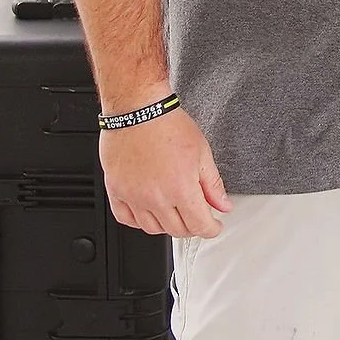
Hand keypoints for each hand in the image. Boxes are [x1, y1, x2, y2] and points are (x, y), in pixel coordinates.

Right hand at [100, 107, 230, 237]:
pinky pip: (125, 218)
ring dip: (166, 225)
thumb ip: (212, 184)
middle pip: (177, 230)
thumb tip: (222, 205)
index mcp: (181, 189)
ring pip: (151, 229)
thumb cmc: (167, 124)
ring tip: (173, 212)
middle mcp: (156, 197)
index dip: (211, 229)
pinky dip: (138, 221)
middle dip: (192, 227)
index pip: (200, 226)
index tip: (213, 225)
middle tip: (195, 215)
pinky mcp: (116, 190)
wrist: (137, 108)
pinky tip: (147, 211)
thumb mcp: (201, 152)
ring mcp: (133, 196)